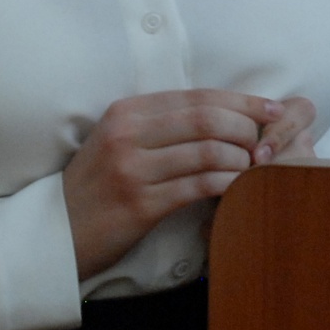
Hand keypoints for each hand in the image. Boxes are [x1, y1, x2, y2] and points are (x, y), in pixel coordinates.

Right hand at [62, 90, 318, 277]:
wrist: (56, 233)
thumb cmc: (98, 187)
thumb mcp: (119, 142)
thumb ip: (161, 125)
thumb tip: (223, 115)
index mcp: (126, 112)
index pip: (197, 96)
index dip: (241, 101)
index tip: (273, 109)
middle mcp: (127, 134)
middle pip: (206, 118)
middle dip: (248, 127)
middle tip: (271, 141)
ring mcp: (132, 169)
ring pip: (207, 151)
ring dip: (242, 158)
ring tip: (259, 168)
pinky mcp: (140, 204)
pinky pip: (198, 186)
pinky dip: (228, 184)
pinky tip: (243, 188)